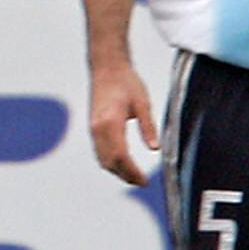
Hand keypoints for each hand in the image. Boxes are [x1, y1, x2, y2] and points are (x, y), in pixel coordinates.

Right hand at [88, 58, 157, 185]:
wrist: (106, 67)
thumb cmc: (125, 81)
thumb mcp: (142, 103)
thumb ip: (148, 126)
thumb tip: (155, 148)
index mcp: (110, 123)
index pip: (120, 156)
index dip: (132, 171)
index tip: (144, 180)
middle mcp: (98, 128)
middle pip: (109, 161)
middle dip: (125, 175)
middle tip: (141, 182)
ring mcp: (93, 128)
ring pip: (102, 158)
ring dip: (116, 170)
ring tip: (133, 176)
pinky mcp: (93, 127)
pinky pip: (99, 151)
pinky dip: (110, 161)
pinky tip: (122, 163)